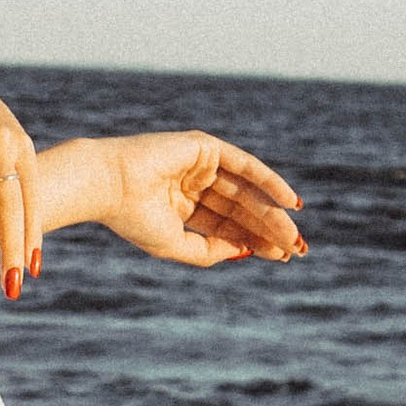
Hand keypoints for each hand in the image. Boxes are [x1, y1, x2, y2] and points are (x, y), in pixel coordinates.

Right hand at [99, 134, 307, 267]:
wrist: (109, 185)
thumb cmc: (133, 218)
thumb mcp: (176, 244)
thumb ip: (210, 251)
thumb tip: (246, 251)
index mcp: (183, 207)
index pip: (227, 226)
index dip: (254, 241)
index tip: (281, 257)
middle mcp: (194, 184)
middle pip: (241, 210)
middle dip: (268, 230)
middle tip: (296, 250)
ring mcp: (201, 164)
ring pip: (246, 192)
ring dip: (271, 213)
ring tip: (293, 235)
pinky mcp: (206, 148)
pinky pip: (246, 166)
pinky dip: (269, 181)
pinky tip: (291, 202)